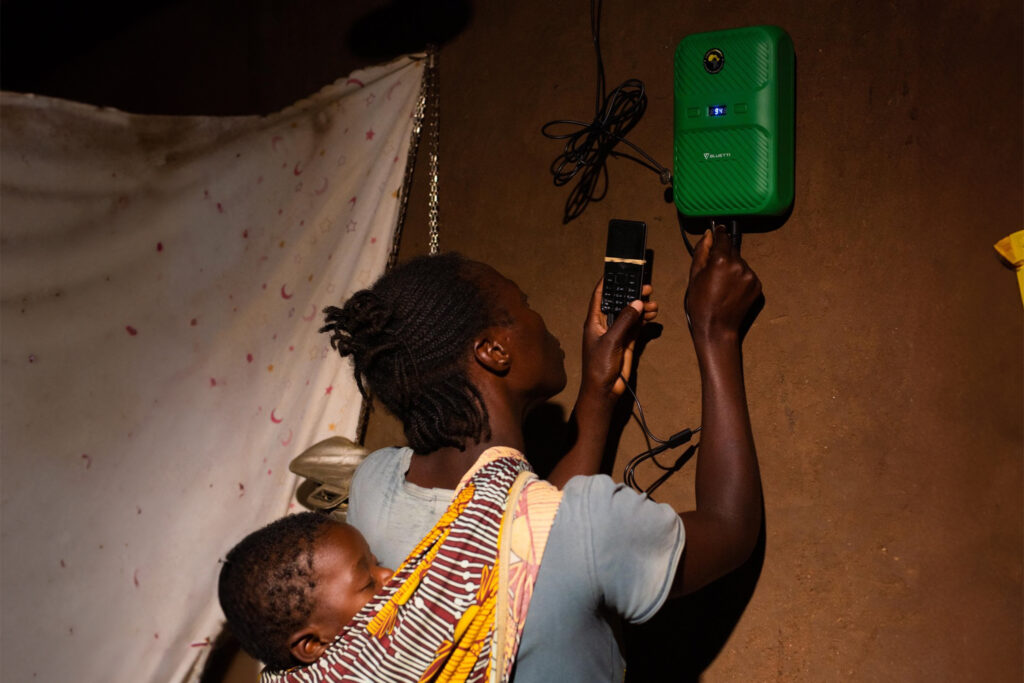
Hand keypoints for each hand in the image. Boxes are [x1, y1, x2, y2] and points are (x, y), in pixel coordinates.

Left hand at [581, 281, 658, 396]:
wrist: (604, 390)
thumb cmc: (599, 366)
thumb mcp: (611, 341)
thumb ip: (624, 321)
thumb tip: (637, 302)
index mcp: (594, 320)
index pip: (599, 295)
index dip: (608, 282)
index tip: (620, 270)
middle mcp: (605, 323)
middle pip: (619, 302)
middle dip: (632, 294)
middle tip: (647, 287)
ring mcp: (617, 332)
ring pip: (630, 313)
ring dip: (642, 307)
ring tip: (654, 304)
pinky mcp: (626, 342)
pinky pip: (636, 325)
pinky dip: (645, 319)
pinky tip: (653, 315)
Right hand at [685, 226, 761, 343]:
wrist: (717, 328)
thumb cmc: (701, 304)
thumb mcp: (694, 276)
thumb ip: (702, 251)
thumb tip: (708, 234)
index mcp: (721, 260)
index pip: (723, 237)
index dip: (719, 234)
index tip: (718, 231)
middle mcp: (739, 264)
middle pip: (732, 250)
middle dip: (724, 256)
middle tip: (714, 272)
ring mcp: (751, 275)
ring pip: (740, 263)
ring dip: (732, 268)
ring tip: (722, 285)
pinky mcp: (757, 285)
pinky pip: (747, 275)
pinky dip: (740, 279)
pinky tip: (731, 291)